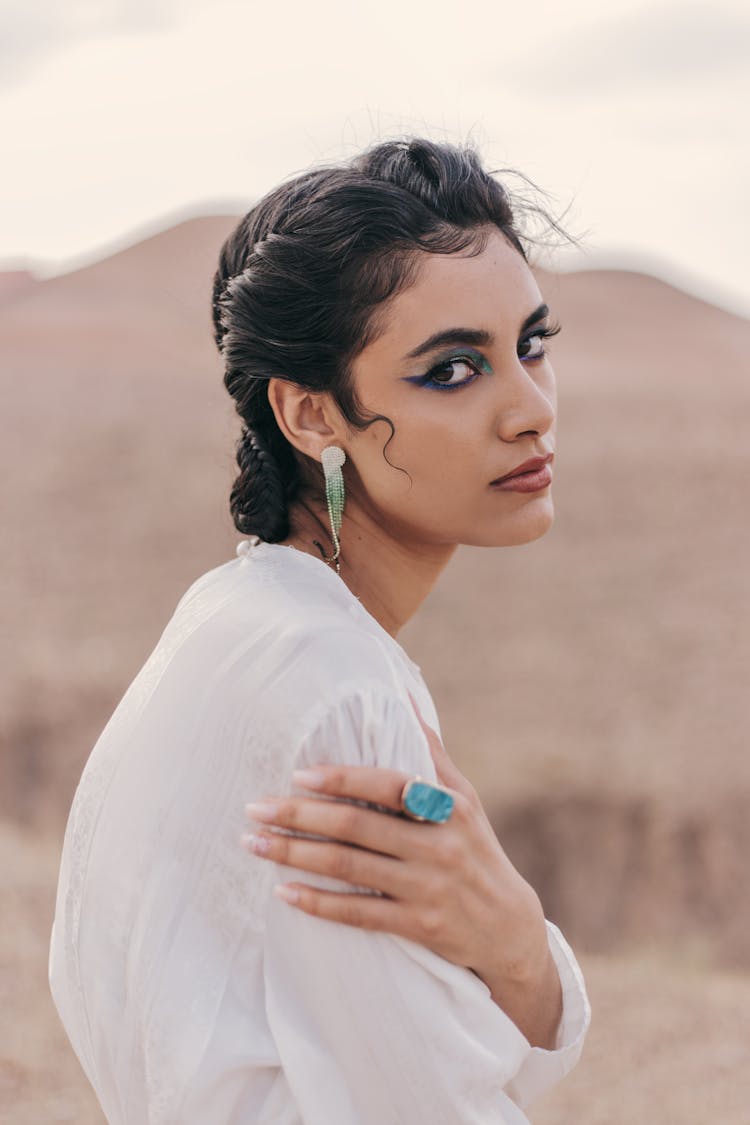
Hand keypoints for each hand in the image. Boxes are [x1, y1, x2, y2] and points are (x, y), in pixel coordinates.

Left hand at [242, 693, 556, 1038]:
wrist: (509, 930)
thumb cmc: (477, 850)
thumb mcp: (467, 800)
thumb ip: (431, 755)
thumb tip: (405, 699)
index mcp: (448, 807)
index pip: (388, 786)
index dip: (343, 779)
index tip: (299, 774)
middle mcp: (438, 845)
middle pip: (357, 826)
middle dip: (300, 816)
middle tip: (254, 808)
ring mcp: (428, 888)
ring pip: (350, 868)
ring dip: (295, 855)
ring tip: (254, 843)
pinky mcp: (419, 927)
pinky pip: (359, 914)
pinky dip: (319, 903)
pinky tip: (284, 892)